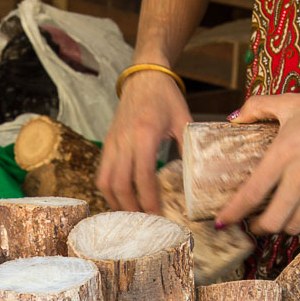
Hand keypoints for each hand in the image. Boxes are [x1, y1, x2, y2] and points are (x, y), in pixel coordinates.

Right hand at [97, 71, 192, 213]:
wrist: (143, 76)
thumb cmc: (165, 96)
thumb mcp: (183, 120)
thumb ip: (189, 148)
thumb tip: (197, 177)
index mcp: (144, 134)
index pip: (142, 176)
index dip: (148, 200)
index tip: (157, 216)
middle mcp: (124, 140)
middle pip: (119, 184)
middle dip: (130, 208)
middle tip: (144, 224)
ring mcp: (112, 142)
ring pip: (105, 181)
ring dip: (116, 202)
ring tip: (130, 216)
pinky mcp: (107, 144)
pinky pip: (102, 173)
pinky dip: (109, 190)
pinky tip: (121, 200)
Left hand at [214, 89, 299, 234]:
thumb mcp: (289, 102)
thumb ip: (256, 107)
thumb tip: (232, 118)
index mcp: (283, 154)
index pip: (251, 194)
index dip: (233, 213)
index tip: (221, 222)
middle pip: (272, 222)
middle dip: (257, 228)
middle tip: (253, 223)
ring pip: (295, 226)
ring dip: (282, 226)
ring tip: (277, 218)